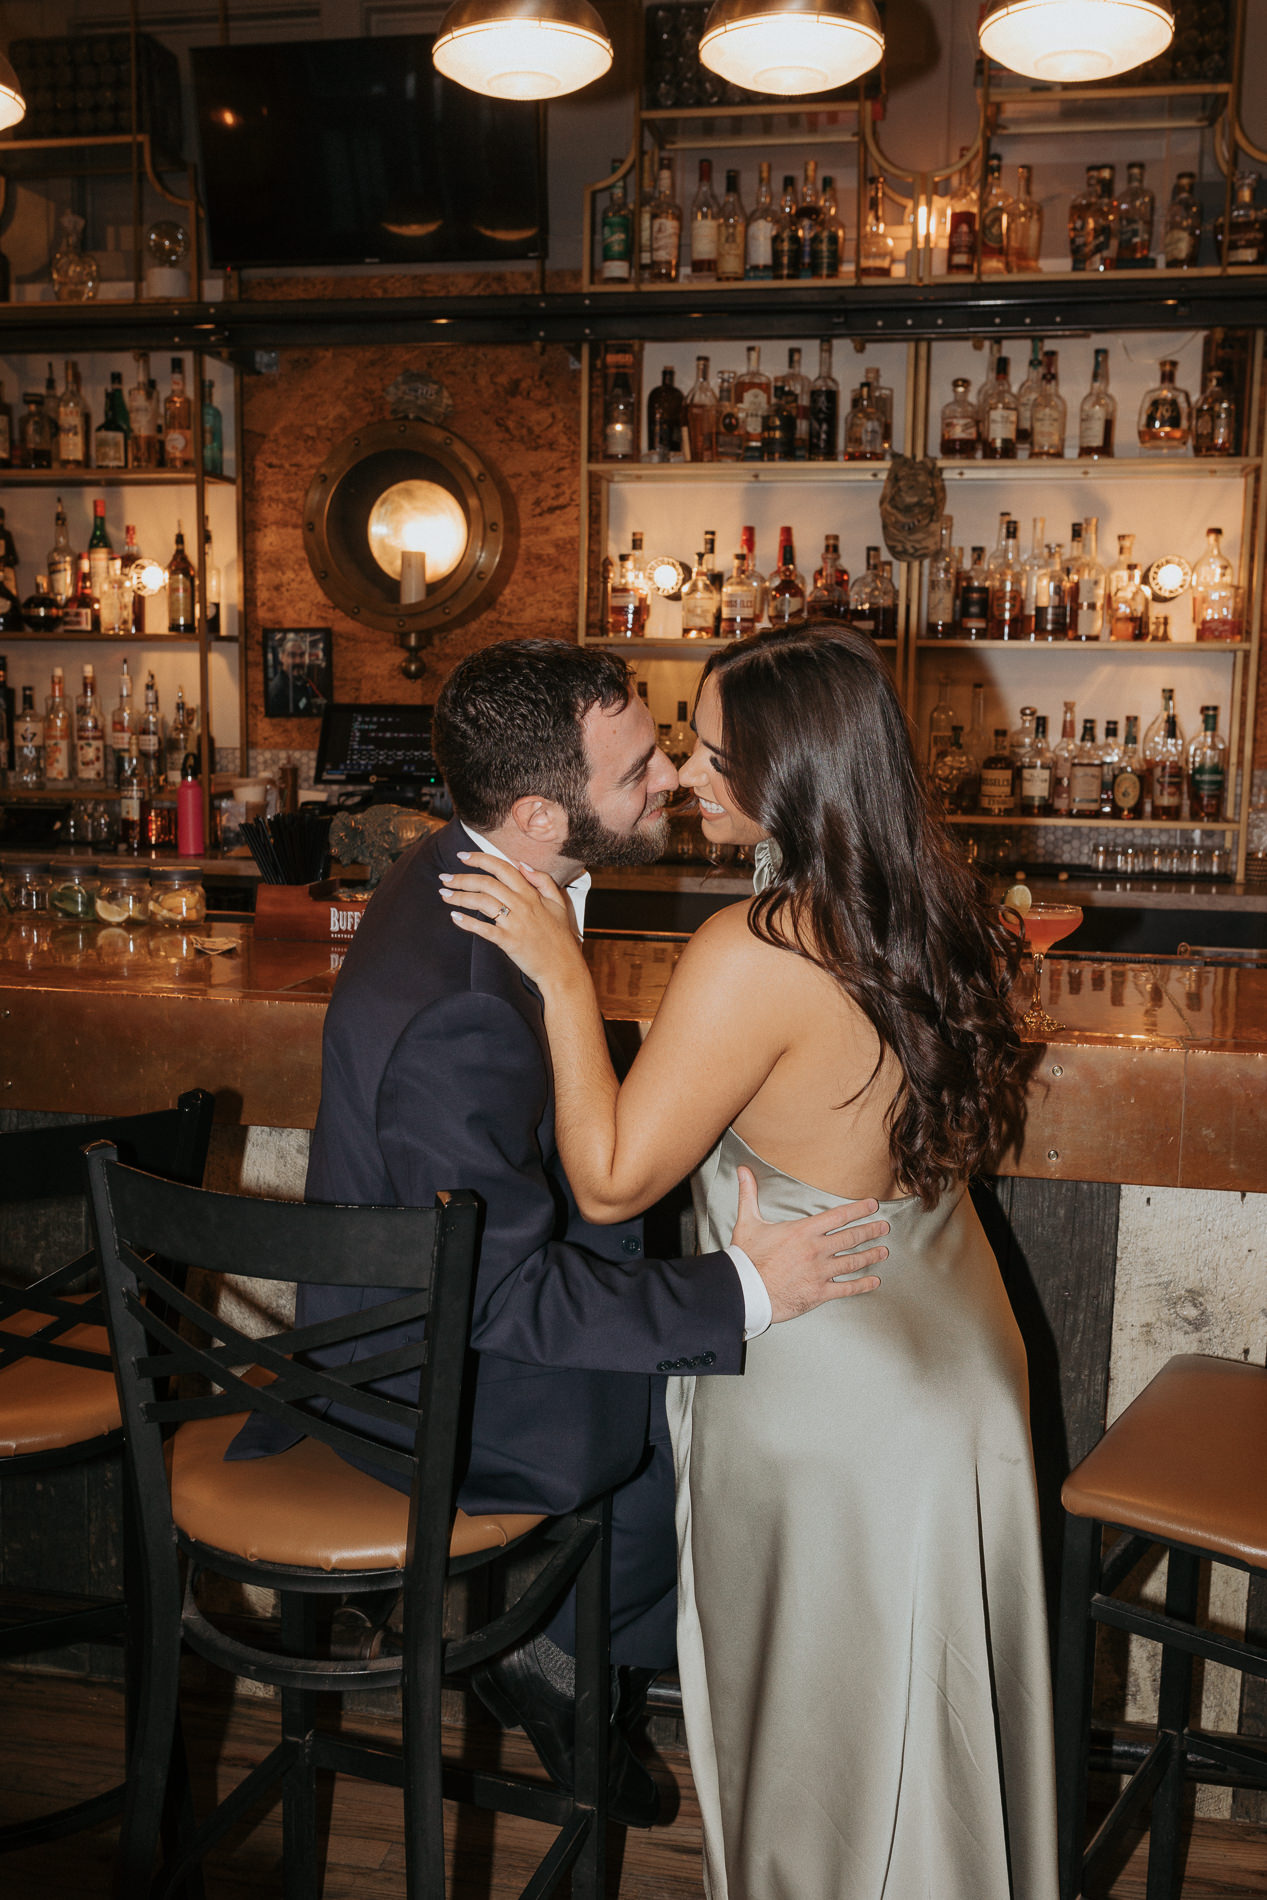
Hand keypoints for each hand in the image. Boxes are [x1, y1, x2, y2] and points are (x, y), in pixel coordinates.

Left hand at [440, 852, 586, 990]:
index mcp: (531, 894)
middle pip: (486, 883)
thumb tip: (522, 865)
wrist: (563, 968)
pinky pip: (483, 929)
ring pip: (482, 902)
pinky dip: (467, 922)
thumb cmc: (560, 937)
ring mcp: (514, 923)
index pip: (502, 868)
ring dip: (459, 897)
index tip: (462, 855)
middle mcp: (521, 905)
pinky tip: (454, 917)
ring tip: (444, 895)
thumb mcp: (558, 903)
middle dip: (462, 878)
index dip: (480, 859)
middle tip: (445, 878)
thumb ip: (542, 881)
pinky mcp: (508, 942)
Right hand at [731, 1165, 886, 1323]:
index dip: (858, 1209)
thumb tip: (743, 1170)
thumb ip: (749, 1195)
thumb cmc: (747, 1257)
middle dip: (870, 1231)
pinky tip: (873, 1281)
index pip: (838, 1216)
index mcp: (803, 1231)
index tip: (872, 1205)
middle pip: (850, 1238)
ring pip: (852, 1262)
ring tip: (883, 1251)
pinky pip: (846, 1289)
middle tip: (884, 1227)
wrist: (745, 1290)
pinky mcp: (819, 1293)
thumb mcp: (748, 1222)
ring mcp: (820, 1272)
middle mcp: (816, 1250)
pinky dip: (862, 1285)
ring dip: (870, 1256)